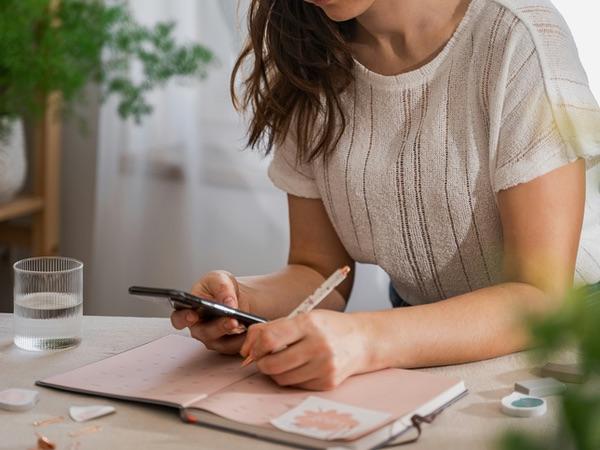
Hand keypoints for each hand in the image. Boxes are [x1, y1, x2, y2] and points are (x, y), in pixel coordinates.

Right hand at [170, 270, 249, 354]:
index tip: (192, 316)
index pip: (179, 319)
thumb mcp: (220, 278)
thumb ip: (221, 287)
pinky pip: (236, 347)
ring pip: (221, 343)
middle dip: (219, 327)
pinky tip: (253, 329)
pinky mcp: (228, 345)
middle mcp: (199, 328)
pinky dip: (245, 339)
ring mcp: (213, 339)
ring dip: (234, 336)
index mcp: (189, 311)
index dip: (183, 319)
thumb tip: (227, 303)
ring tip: (245, 325)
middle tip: (232, 320)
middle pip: (204, 333)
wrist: (237, 295)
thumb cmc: (221, 287)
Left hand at [240, 310, 369, 389]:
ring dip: (276, 372)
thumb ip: (272, 328)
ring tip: (285, 360)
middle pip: (272, 364)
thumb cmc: (328, 327)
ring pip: (282, 379)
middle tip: (266, 357)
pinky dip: (293, 378)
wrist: (361, 340)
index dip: (255, 347)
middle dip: (262, 362)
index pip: (270, 339)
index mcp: (309, 323)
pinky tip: (301, 366)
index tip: (253, 349)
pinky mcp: (327, 383)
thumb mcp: (302, 317)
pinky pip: (296, 386)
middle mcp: (318, 345)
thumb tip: (246, 349)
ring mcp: (324, 367)